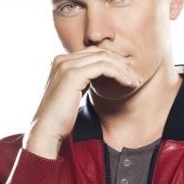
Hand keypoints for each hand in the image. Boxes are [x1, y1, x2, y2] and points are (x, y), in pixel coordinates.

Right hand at [22, 47, 142, 157]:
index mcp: (61, 62)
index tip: (128, 70)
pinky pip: (103, 68)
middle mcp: (62, 60)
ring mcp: (66, 65)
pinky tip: (128, 83)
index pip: (92, 54)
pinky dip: (118, 73)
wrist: (47, 129)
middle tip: (136, 75)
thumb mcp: (73, 93)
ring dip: (123, 70)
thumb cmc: (61, 117)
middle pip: (99, 53)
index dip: (113, 60)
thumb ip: (82, 81)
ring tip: (136, 81)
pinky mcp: (73, 75)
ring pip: (103, 59)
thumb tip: (98, 77)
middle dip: (121, 63)